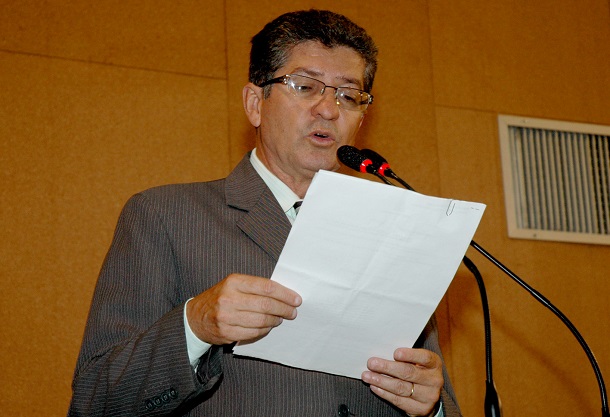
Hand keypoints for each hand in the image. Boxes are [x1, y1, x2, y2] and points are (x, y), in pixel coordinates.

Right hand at [186, 274, 301, 344]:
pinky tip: (268, 326)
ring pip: (261, 321)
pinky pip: (253, 333)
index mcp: (234, 282)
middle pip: (266, 305)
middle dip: (284, 309)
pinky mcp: (226, 332)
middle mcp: (229, 298)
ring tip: (280, 318)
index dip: (284, 294)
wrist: (196, 317)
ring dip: (275, 320)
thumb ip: (255, 287)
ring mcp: (226, 316)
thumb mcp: (234, 285)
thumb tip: (284, 295)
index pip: (266, 287)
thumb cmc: (221, 297)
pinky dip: (265, 330)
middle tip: (293, 312)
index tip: (296, 299)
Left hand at [361, 348, 442, 416]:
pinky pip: (399, 401)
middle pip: (408, 373)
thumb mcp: (418, 361)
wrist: (429, 394)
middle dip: (387, 367)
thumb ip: (406, 357)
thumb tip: (383, 351)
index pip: (424, 358)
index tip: (395, 353)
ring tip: (368, 376)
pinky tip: (375, 387)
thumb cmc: (419, 371)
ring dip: (381, 381)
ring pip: (401, 388)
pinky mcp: (420, 409)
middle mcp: (434, 380)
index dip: (410, 355)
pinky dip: (384, 393)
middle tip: (371, 363)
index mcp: (434, 364)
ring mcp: (428, 396)